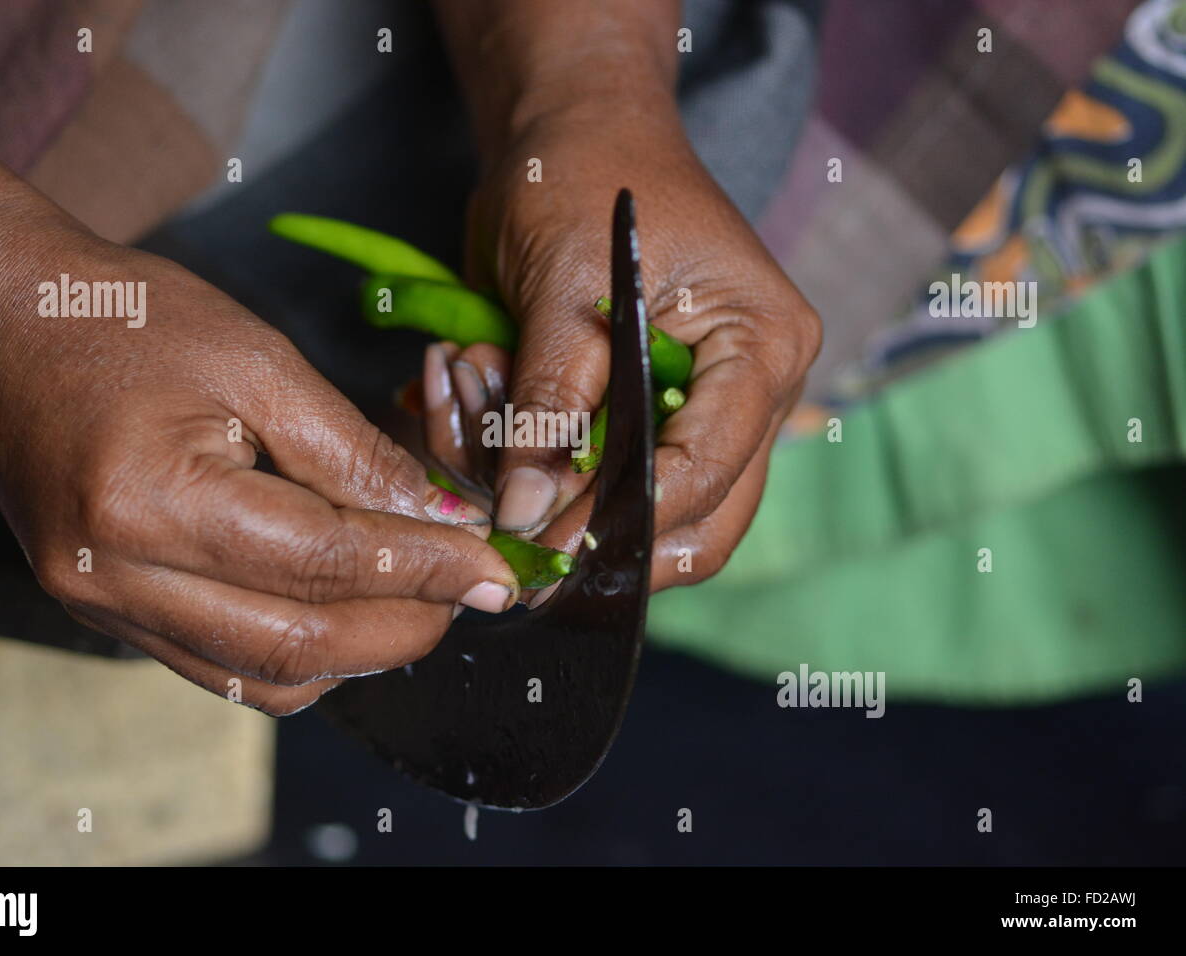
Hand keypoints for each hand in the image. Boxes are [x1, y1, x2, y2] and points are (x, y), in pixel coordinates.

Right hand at [0, 203, 518, 713]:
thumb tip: (443, 518)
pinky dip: (299, 651)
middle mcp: (114, 580)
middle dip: (405, 626)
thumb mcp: (256, 360)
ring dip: (357, 652)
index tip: (495, 568)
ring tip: (418, 599)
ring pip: (262, 679)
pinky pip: (221, 667)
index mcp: (149, 503)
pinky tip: (344, 608)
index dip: (424, 569)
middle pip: (297, 645)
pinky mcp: (107, 614)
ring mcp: (104, 609)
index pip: (322, 564)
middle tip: (471, 589)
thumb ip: (353, 453)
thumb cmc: (123, 318)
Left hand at [425, 102, 819, 595]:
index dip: (622, 520)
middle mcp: (750, 395)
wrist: (571, 133)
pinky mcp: (657, 419)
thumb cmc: (584, 179)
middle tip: (518, 551)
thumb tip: (523, 513)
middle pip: (699, 520)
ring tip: (489, 439)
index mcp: (761, 349)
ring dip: (566, 505)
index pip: (708, 470)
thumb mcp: (562, 286)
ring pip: (653, 518)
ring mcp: (708, 413)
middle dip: (603, 540)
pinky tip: (489, 416)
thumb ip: (548, 404)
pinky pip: (610, 483)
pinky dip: (547, 473)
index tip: (539, 543)